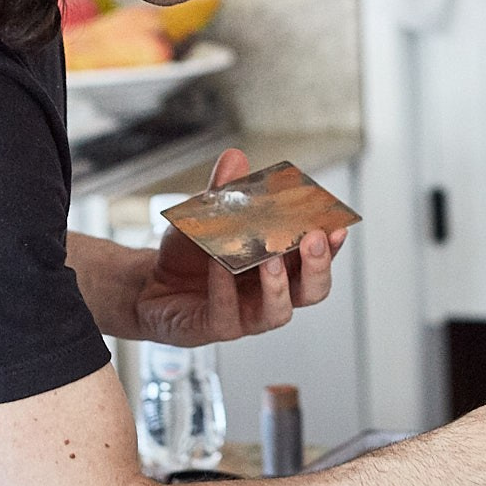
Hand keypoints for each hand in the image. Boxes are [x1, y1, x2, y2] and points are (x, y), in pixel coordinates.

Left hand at [131, 149, 348, 347]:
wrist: (148, 282)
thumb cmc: (189, 252)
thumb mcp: (205, 214)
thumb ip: (223, 189)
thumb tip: (235, 158)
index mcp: (280, 264)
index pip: (316, 258)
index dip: (332, 246)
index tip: (337, 225)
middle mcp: (270, 292)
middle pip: (312, 291)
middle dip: (318, 267)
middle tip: (312, 239)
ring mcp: (246, 314)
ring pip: (278, 312)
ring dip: (278, 286)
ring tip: (269, 259)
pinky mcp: (216, 327)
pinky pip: (228, 315)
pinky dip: (224, 288)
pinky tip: (218, 265)